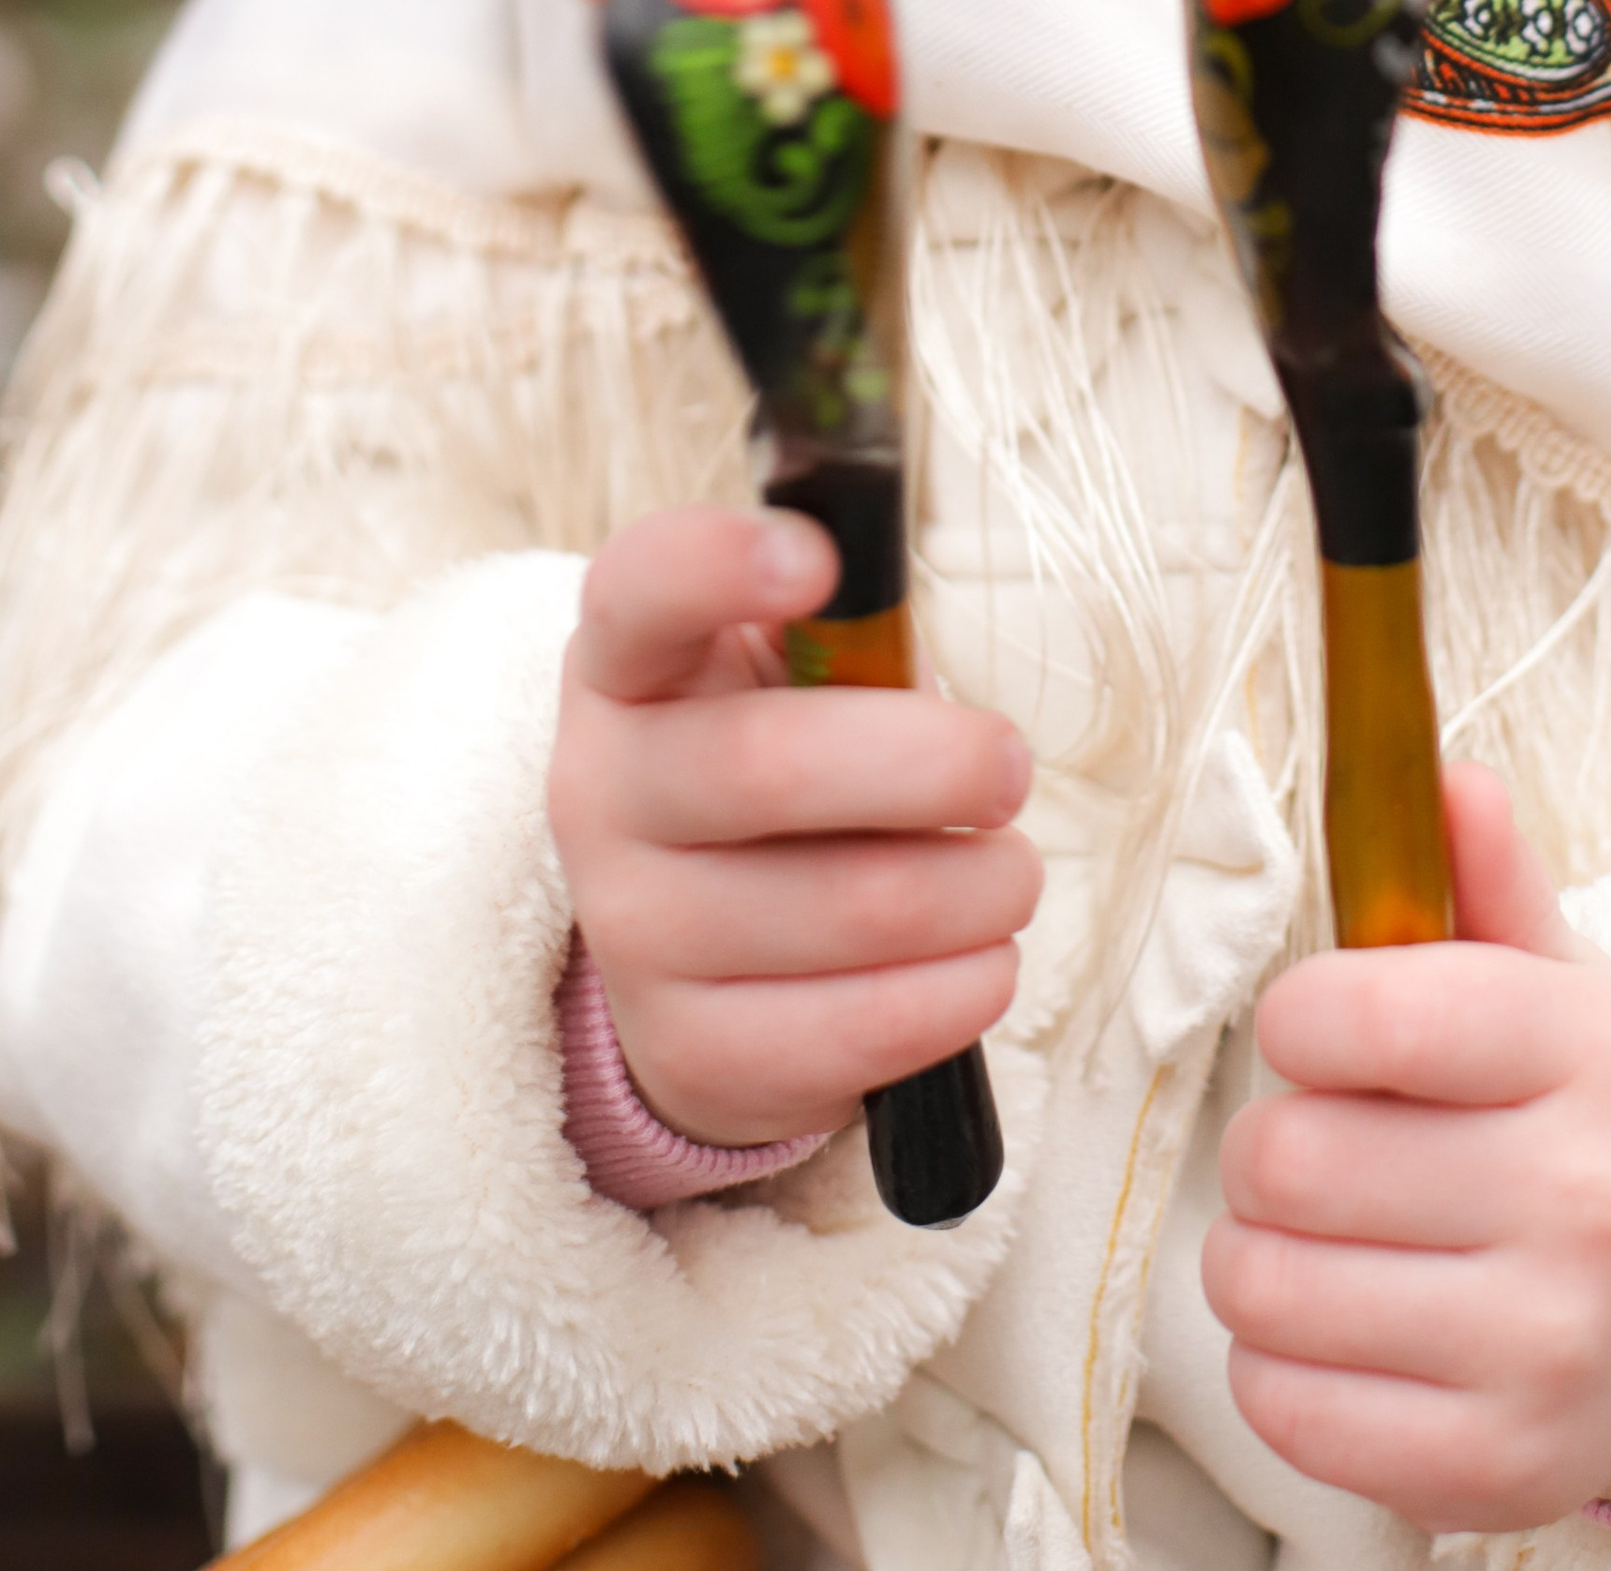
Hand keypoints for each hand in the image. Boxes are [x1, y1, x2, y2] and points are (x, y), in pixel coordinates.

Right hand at [548, 504, 1040, 1148]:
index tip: (820, 559)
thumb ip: (849, 636)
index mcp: (627, 664)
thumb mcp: (792, 676)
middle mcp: (602, 792)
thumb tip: (905, 627)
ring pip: (854, 907)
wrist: (704, 952)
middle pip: (769, 764)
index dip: (720, 564)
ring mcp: (632, 931)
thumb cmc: (783, 761)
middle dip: (936, 764)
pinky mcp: (689, 1050)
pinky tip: (983, 959)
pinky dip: (965, 987)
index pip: (641, 591)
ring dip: (979, 886)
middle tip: (1008, 768)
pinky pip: (865, 1028)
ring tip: (1006, 874)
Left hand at [1202, 765, 1610, 1529]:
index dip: (1302, 1015)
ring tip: (1328, 1239)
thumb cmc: (1581, 1129)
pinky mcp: (1491, 1472)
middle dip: (1274, 1144)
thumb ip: (1488, 885)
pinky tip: (1345, 1329)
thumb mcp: (1560, 990)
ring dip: (1259, 1255)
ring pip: (1262, 1282)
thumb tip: (1449, 778)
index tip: (1322, 1030)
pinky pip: (1284, 1406)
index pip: (1366, 1012)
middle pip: (1289, 1156)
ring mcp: (1543, 1351)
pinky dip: (1278, 1363)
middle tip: (1330, 1150)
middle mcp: (1584, 1206)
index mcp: (1595, 1057)